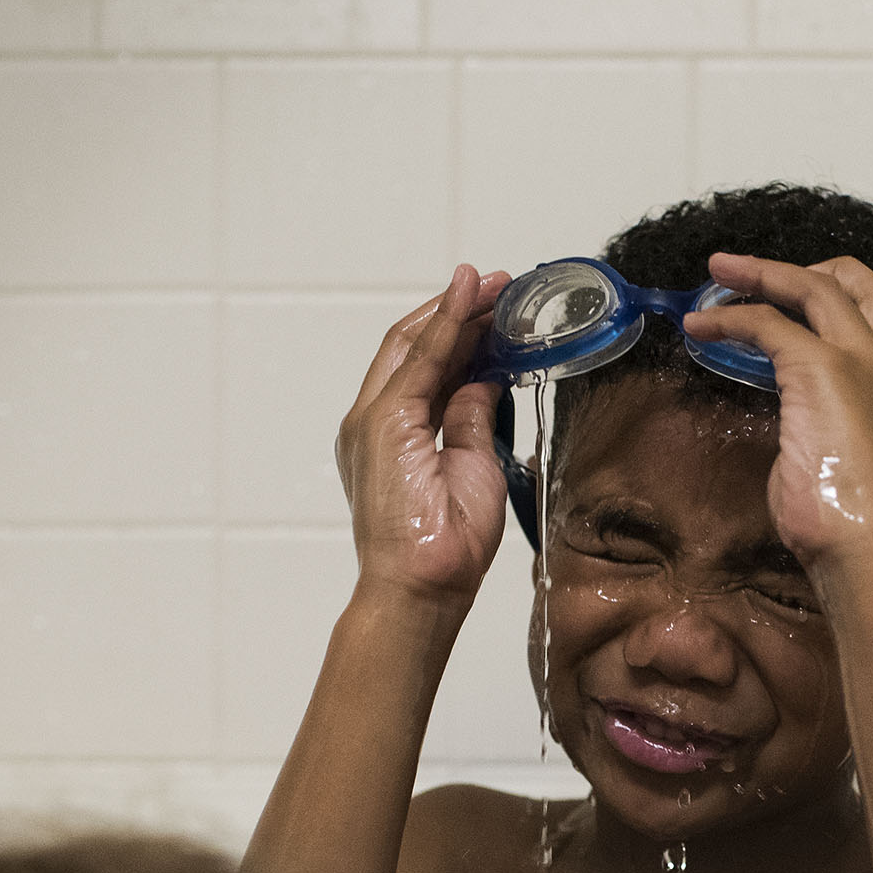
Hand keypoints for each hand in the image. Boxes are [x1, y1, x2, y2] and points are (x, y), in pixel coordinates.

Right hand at [336, 263, 512, 603]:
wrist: (421, 586)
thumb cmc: (444, 548)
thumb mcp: (474, 468)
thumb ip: (472, 421)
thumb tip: (486, 383)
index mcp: (392, 438)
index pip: (424, 369)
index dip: (458, 333)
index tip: (495, 310)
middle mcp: (373, 422)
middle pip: (412, 349)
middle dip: (458, 313)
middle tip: (501, 287)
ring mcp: (371, 421)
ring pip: (413, 346)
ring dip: (456, 311)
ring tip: (496, 286)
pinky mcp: (382, 423)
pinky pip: (421, 361)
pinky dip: (447, 324)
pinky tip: (471, 297)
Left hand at [682, 252, 872, 575]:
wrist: (865, 544)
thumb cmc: (857, 520)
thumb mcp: (858, 459)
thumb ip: (841, 426)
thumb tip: (805, 426)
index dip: (854, 300)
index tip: (810, 303)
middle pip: (860, 282)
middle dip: (806, 268)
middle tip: (756, 273)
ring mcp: (862, 359)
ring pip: (812, 286)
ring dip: (760, 272)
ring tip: (719, 271)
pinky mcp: (820, 369)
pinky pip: (768, 324)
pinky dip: (729, 319)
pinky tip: (699, 327)